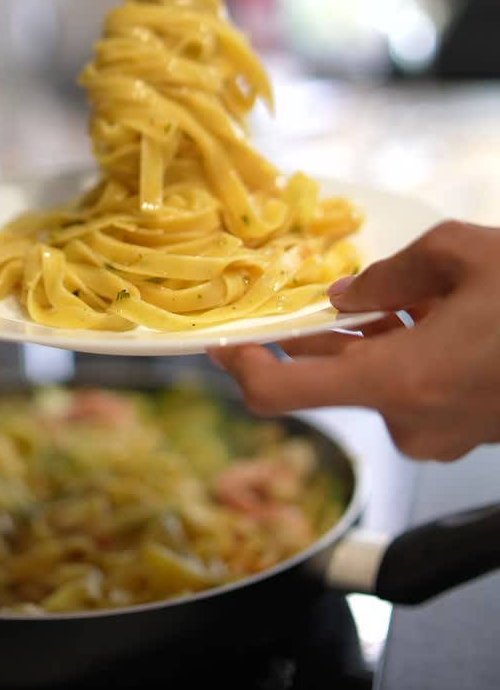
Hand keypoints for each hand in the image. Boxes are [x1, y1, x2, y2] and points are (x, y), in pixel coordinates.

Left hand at [210, 221, 499, 461]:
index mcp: (399, 380)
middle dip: (332, 329)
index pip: (282, 394)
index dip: (242, 367)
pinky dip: (409, 353)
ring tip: (421, 289)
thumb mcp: (464, 255)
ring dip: (378, 336)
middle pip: (335, 377)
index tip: (224, 340)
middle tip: (338, 283)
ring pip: (379, 378)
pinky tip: (440, 316)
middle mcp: (412, 421)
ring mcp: (440, 434)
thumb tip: (348, 293)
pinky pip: (413, 389)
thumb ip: (392, 274)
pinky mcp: (465, 434)